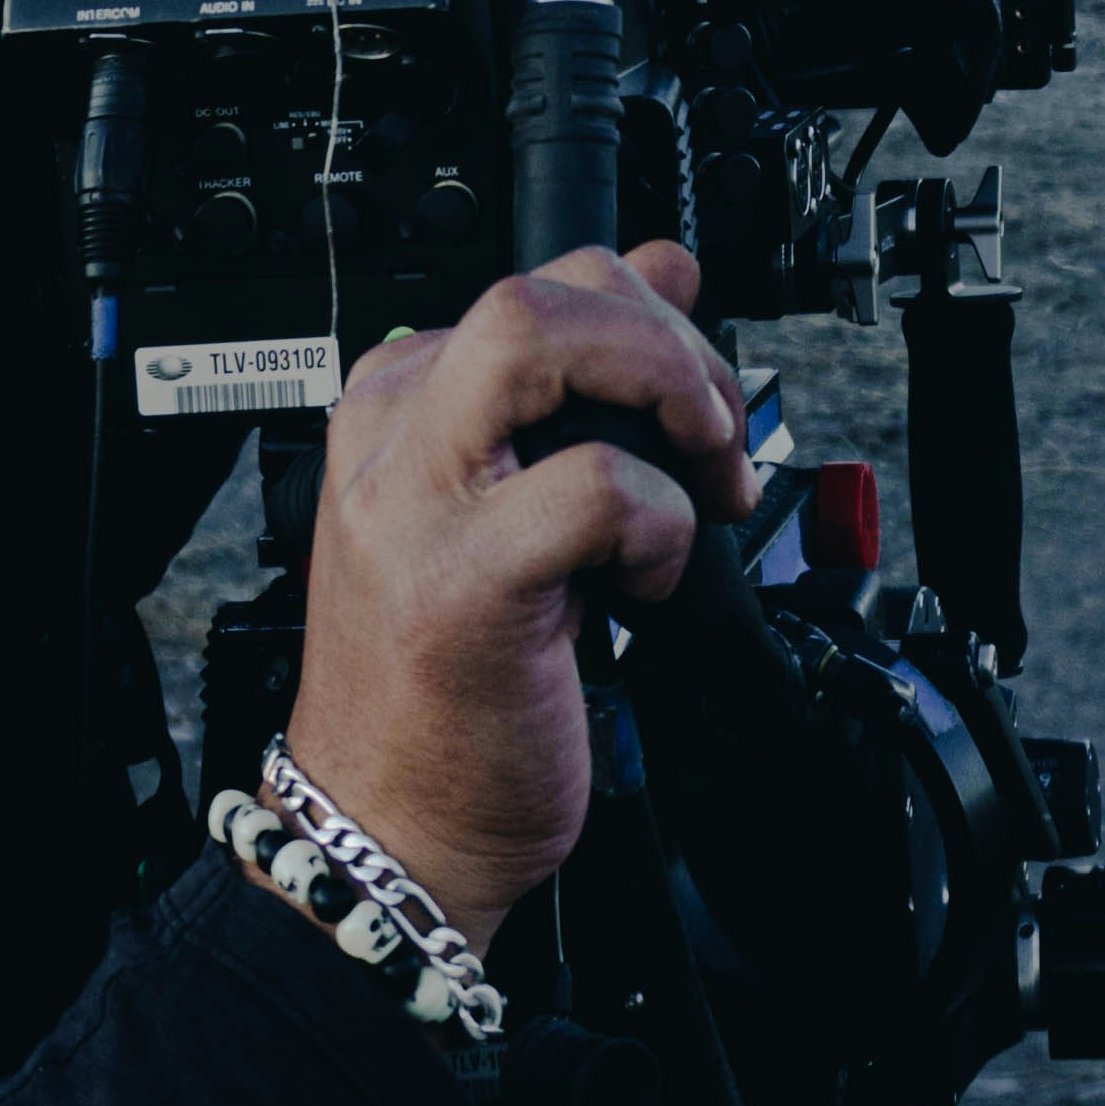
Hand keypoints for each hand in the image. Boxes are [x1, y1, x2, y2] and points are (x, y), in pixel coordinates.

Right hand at [283, 243, 750, 948]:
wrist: (389, 832)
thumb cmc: (450, 689)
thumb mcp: (520, 507)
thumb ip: (583, 391)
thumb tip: (667, 273)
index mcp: (399, 409)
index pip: (537, 283)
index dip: (647, 320)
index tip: (697, 400)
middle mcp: (393, 437)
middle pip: (536, 291)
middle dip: (664, 342)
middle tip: (715, 436)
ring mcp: (415, 503)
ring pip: (539, 338)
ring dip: (663, 391)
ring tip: (699, 483)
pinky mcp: (461, 580)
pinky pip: (596, 486)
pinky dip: (661, 527)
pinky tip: (645, 591)